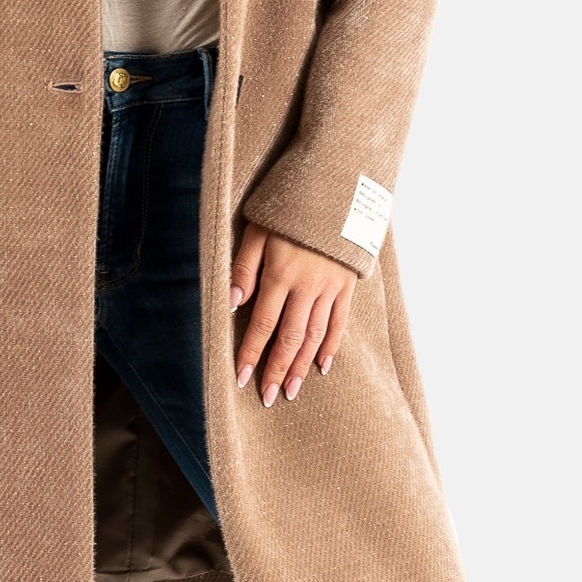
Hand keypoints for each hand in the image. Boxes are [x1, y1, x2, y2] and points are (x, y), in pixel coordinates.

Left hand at [229, 224, 355, 406]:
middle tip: (269, 397)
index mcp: (280, 273)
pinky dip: (331, 345)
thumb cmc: (290, 206)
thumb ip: (244, 266)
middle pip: (290, 337)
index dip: (251, 353)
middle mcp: (307, 285)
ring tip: (292, 391)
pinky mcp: (347, 283)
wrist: (338, 184)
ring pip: (315, 335)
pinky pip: (340, 321)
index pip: (262, 323)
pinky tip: (322, 366)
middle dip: (277, 369)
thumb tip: (234, 302)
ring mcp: (330, 286)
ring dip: (302, 365)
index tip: (242, 378)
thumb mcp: (258, 228)